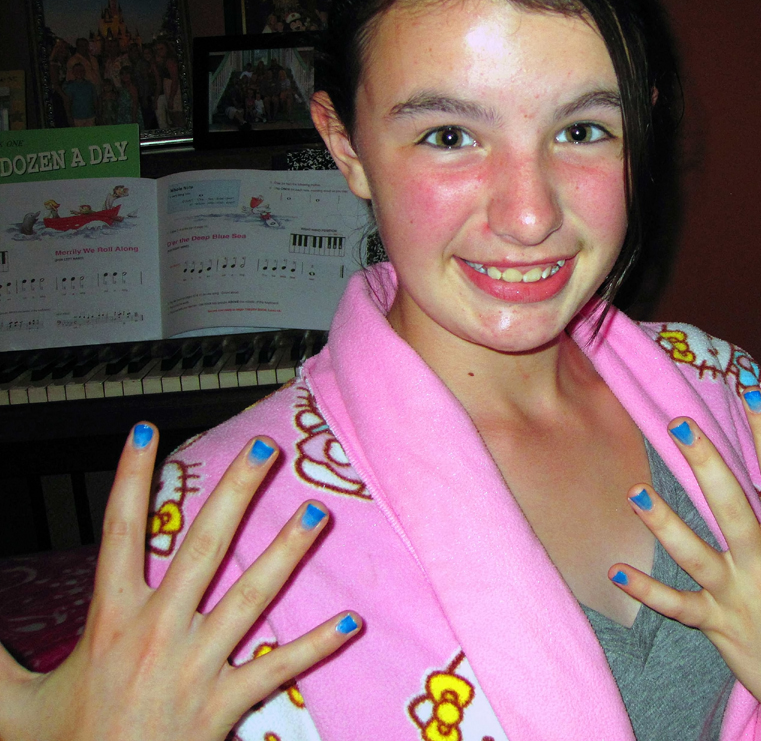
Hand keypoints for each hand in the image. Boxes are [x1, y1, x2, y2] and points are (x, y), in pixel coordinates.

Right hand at [0, 423, 360, 740]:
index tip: (145, 432)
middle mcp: (159, 632)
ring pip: (250, 595)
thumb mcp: (13, 704)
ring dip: (287, 551)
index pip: (119, 532)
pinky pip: (278, 667)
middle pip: (201, 547)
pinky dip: (316, 645)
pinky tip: (351, 622)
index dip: (130, 478)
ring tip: (318, 511)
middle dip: (235, 494)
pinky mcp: (226, 702)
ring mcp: (197, 665)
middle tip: (265, 449)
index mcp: (111, 621)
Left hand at [611, 384, 760, 740]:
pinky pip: (676, 606)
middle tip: (677, 423)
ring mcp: (735, 597)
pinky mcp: (714, 625)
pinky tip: (616, 572)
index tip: (753, 393)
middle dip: (704, 463)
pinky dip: (647, 591)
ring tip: (636, 494)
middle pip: (728, 507)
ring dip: (663, 525)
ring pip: (693, 553)